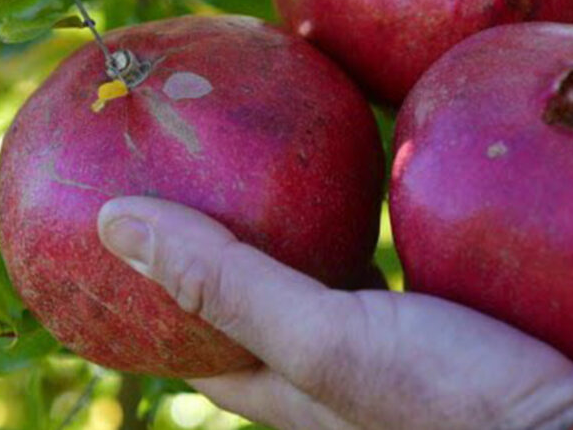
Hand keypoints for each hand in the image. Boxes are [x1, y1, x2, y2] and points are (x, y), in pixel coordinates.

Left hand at [98, 197, 572, 429]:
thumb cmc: (452, 398)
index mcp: (297, 392)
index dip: (158, 305)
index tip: (130, 242)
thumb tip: (114, 219)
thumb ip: (227, 280)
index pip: (202, 350)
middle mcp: (339, 380)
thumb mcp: (325, 339)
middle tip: (206, 188)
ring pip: (334, 285)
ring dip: (307, 238)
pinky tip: (393, 182)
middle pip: (263, 313)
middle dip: (231, 258)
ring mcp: (402, 358)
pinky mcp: (458, 330)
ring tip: (290, 173)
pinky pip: (401, 267)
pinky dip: (379, 229)